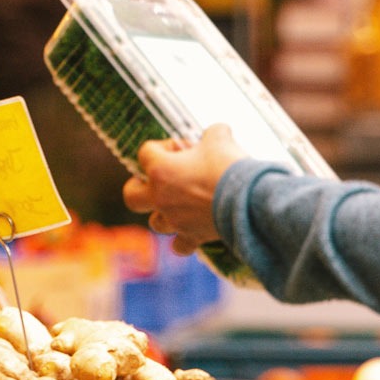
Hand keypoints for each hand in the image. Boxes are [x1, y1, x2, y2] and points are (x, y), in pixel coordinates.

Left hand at [123, 125, 246, 253]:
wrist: (248, 200)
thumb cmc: (229, 166)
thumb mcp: (220, 137)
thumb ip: (212, 133)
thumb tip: (217, 133)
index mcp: (160, 170)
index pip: (146, 152)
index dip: (164, 146)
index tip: (185, 147)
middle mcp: (161, 197)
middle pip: (131, 195)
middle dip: (139, 186)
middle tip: (157, 181)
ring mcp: (174, 220)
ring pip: (155, 222)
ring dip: (164, 213)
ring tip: (180, 204)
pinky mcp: (192, 236)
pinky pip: (179, 246)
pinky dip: (183, 240)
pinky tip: (192, 231)